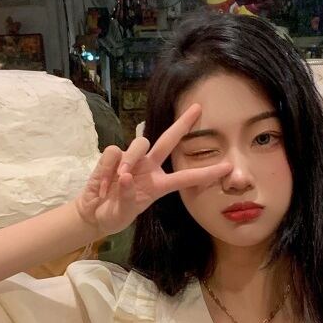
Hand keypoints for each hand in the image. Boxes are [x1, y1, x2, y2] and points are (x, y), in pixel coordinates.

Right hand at [73, 103, 231, 236]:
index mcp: (160, 185)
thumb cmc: (116, 213)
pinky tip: (103, 184)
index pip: (186, 177)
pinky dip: (108, 168)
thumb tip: (126, 176)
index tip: (227, 167)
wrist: (95, 213)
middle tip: (198, 108)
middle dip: (183, 124)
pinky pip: (115, 153)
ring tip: (119, 180)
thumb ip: (128, 197)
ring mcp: (131, 160)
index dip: (206, 173)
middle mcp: (149, 168)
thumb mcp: (125, 212)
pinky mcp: (113, 156)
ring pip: (139, 144)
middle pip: (168, 140)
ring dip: (130, 161)